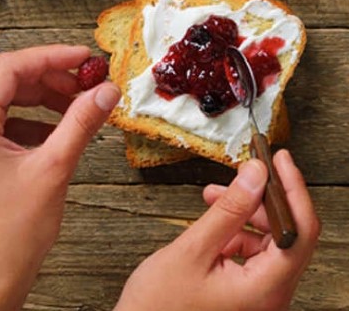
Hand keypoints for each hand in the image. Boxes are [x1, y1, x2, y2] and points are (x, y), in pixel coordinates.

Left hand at [0, 45, 119, 310]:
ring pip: (1, 97)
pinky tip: (57, 130)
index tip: (84, 59)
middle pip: (1, 76)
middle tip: (81, 80)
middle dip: (44, 73)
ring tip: (75, 104)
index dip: (49, 57)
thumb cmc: (13, 234)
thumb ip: (80, 123)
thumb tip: (105, 91)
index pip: (8, 68)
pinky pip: (0, 122)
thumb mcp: (54, 169)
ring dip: (38, 95)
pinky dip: (30, 118)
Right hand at [114, 150, 319, 310]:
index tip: (279, 160)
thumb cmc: (159, 305)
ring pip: (268, 240)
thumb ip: (228, 210)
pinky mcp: (247, 293)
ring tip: (215, 198)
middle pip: (286, 233)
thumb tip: (255, 176)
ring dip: (244, 214)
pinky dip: (235, 231)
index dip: (292, 190)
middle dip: (261, 199)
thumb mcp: (192, 249)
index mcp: (264, 290)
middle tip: (243, 174)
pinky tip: (213, 223)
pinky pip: (253, 252)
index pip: (298, 231)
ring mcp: (260, 296)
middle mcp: (271, 296)